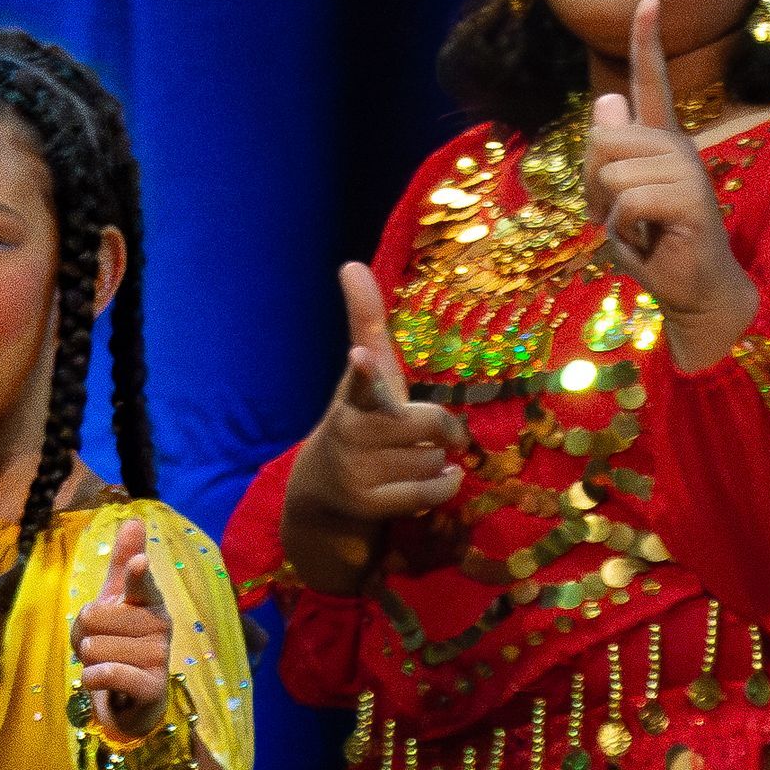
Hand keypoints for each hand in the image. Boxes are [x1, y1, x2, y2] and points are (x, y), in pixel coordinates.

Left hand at [72, 515, 171, 739]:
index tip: (138, 563)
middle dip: (82, 636)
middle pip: (93, 617)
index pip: (140, 584)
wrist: (130, 701)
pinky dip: (93, 678)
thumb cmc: (120, 645)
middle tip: (100, 647)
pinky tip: (100, 681)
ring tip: (104, 666)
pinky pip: (107, 674)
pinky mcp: (151, 688)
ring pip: (94, 648)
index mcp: (150, 602)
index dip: (136, 574)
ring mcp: (158, 658)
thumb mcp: (115, 603)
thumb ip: (121, 564)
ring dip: (87, 661)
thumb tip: (134, 520)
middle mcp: (160, 626)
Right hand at [287, 263, 468, 532]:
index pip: (360, 380)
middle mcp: (350, 433)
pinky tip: (438, 479)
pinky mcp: (369, 505)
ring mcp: (357, 472)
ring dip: (436, 461)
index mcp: (353, 398)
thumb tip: (350, 264)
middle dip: (440, 430)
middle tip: (425, 434)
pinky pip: (430, 492)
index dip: (364, 370)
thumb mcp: (364, 376)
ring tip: (410, 460)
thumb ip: (365, 323)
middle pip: (429, 424)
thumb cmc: (360, 421)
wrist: (326, 493)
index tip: (361, 358)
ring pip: (433, 460)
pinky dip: (443, 486)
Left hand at [583, 0, 756, 358]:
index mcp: (659, 142)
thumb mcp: (614, 203)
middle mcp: (676, 147)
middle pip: (603, 138)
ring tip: (639, 232)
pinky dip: (626, 232)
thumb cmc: (652, 247)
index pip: (650, 84)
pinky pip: (629, 202)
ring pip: (611, 172)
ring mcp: (686, 171)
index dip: (647, 43)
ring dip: (611, 215)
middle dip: (593, 185)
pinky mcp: (691, 200)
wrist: (690, 292)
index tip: (648, 1)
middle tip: (619, 216)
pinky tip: (649, 242)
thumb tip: (606, 102)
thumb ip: (606, 158)